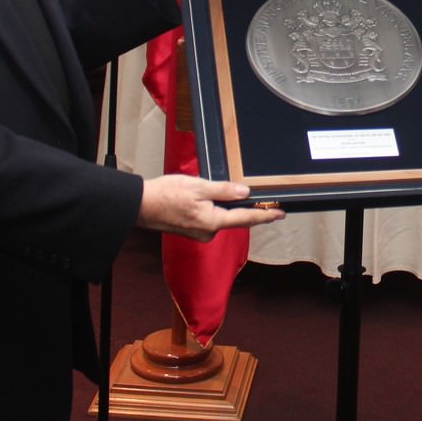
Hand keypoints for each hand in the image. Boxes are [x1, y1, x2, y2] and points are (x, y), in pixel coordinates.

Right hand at [136, 174, 283, 239]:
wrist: (140, 206)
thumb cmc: (166, 194)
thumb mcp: (198, 187)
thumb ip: (224, 190)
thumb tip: (245, 192)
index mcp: (212, 222)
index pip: (246, 218)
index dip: (265, 215)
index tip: (280, 214)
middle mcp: (208, 232)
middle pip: (235, 219)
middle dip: (248, 209)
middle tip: (264, 201)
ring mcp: (199, 233)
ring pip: (222, 218)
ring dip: (228, 207)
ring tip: (227, 194)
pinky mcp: (192, 230)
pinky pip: (211, 219)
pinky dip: (215, 210)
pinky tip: (209, 199)